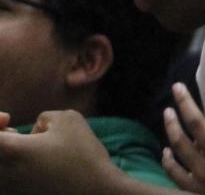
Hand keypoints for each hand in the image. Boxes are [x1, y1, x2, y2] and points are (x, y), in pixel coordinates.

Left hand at [0, 109, 124, 193]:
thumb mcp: (68, 119)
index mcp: (11, 150)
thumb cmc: (82, 154)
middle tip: (11, 131)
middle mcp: (3, 173)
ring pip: (1, 167)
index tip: (9, 118)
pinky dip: (12, 168)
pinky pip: (7, 182)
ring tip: (25, 149)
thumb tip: (34, 130)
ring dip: (6, 154)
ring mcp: (10, 189)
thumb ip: (43, 118)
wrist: (94, 192)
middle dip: (0, 138)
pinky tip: (32, 165)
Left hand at [163, 84, 204, 194]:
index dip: (186, 105)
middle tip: (172, 98)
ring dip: (171, 134)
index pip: (198, 125)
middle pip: (184, 137)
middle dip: (175, 117)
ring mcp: (196, 181)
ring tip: (167, 117)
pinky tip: (165, 153)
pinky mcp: (192, 192)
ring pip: (176, 155)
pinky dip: (168, 162)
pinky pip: (175, 175)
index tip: (178, 88)